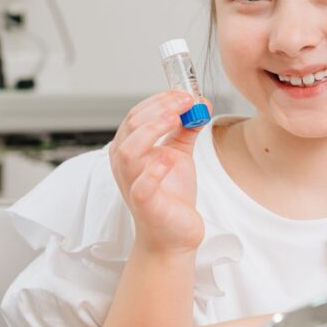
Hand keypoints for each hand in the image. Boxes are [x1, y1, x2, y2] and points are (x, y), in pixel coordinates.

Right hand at [109, 90, 211, 254]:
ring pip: (128, 150)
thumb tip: (201, 102)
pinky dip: (154, 170)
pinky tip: (169, 158)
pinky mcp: (144, 205)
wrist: (174, 234)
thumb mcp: (179, 154)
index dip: (160, 99)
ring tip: (177, 118)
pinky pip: (141, 186)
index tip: (185, 92)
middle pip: (132, 126)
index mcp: (130, 147)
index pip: (137, 114)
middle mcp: (124, 164)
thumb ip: (186, 128)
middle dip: (160, 108)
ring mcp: (131, 184)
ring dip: (153, 129)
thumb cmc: (171, 194)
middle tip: (186, 100)